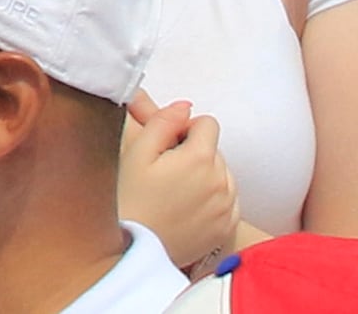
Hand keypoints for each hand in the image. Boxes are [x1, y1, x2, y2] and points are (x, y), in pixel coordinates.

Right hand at [117, 92, 237, 267]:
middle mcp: (222, 181)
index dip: (184, 129)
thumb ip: (163, 121)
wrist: (133, 250)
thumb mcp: (136, 151)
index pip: (207, 124)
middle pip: (214, 150)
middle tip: (164, 171)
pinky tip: (187, 207)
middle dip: (193, 153)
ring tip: (175, 191)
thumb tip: (185, 107)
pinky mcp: (228, 228)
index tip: (165, 145)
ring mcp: (228, 207)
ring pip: (223, 174)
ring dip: (205, 175)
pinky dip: (213, 199)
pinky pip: (228, 200)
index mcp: (201, 158)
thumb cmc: (129, 199)